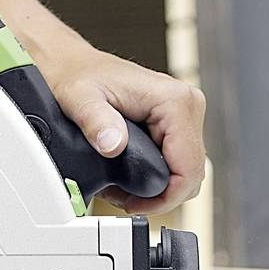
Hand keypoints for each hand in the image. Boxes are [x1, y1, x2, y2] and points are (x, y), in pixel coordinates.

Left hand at [39, 48, 208, 217]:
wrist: (75, 65)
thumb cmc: (79, 76)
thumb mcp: (81, 100)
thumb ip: (97, 122)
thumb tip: (113, 145)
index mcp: (175, 101)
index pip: (189, 168)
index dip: (165, 198)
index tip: (135, 205)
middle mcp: (188, 105)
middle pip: (193, 173)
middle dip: (162, 196)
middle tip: (126, 201)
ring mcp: (185, 113)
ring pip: (188, 170)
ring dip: (161, 188)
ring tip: (127, 192)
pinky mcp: (177, 121)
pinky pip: (179, 160)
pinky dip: (160, 176)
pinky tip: (133, 178)